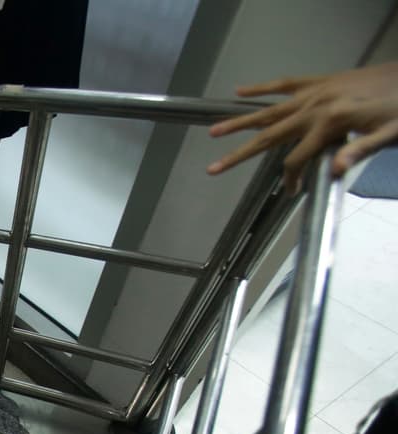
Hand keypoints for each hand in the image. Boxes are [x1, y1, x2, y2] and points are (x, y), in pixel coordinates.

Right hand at [207, 63, 397, 189]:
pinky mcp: (319, 81)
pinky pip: (284, 84)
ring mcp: (314, 93)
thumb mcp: (390, 134)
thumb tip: (335, 170)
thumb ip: (361, 151)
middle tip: (214, 168)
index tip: (291, 191)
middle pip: (269, 136)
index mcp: (331, 123)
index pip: (297, 158)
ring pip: (269, 110)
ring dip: (239, 121)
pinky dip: (262, 88)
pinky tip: (240, 91)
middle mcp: (315, 107)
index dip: (291, 177)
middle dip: (240, 154)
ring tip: (214, 131)